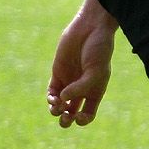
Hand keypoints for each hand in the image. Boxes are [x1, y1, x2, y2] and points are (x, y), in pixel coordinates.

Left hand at [47, 6, 116, 126]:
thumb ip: (80, 87)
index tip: (78, 115)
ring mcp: (69, 81)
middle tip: (65, 118)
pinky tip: (52, 97)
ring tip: (56, 106)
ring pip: (60, 104)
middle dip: (67, 119)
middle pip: (72, 113)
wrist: (90, 28)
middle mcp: (82, 89)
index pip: (88, 114)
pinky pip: (51, 91)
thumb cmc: (98, 49)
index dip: (82, 120)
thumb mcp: (95, 71)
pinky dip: (50, 98)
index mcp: (95, 91)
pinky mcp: (58, 73)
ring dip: (57, 110)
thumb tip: (62, 99)